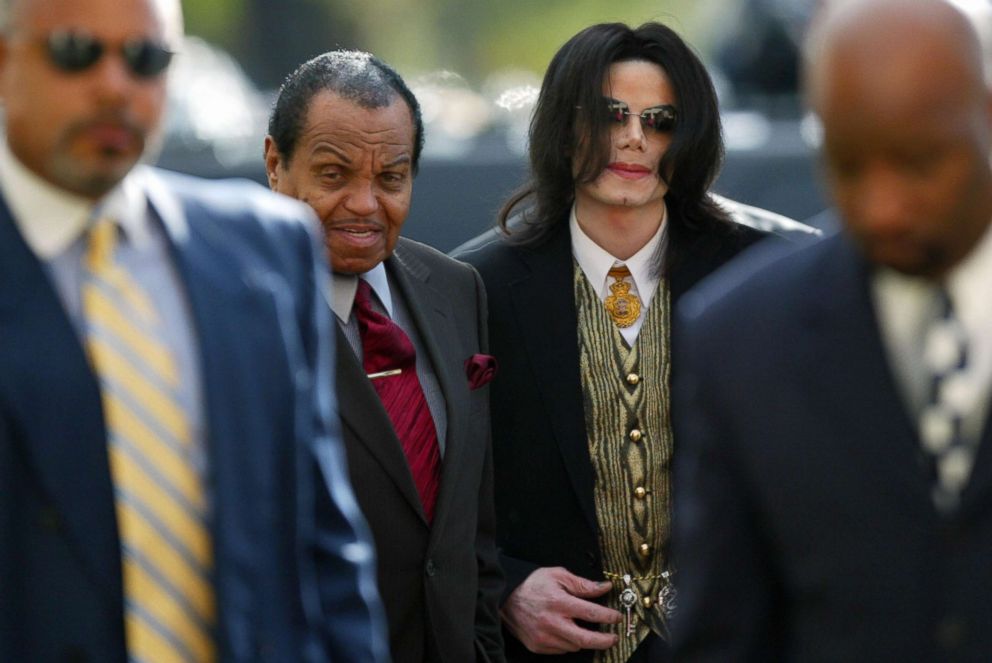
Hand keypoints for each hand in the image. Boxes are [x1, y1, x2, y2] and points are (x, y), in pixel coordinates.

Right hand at [501, 566, 620, 653]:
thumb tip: (604, 587)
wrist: (505, 598)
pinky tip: (567, 631)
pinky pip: (561, 649)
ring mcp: (544, 637)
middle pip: (585, 639)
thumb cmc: (532, 584)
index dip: (608, 616)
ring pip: (574, 646)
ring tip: (586, 629)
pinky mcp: (537, 646)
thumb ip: (582, 584)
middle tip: (614, 637)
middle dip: (604, 641)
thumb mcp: (557, 576)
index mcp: (558, 602)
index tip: (617, 617)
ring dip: (584, 639)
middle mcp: (551, 623)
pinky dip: (569, 642)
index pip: (590, 613)